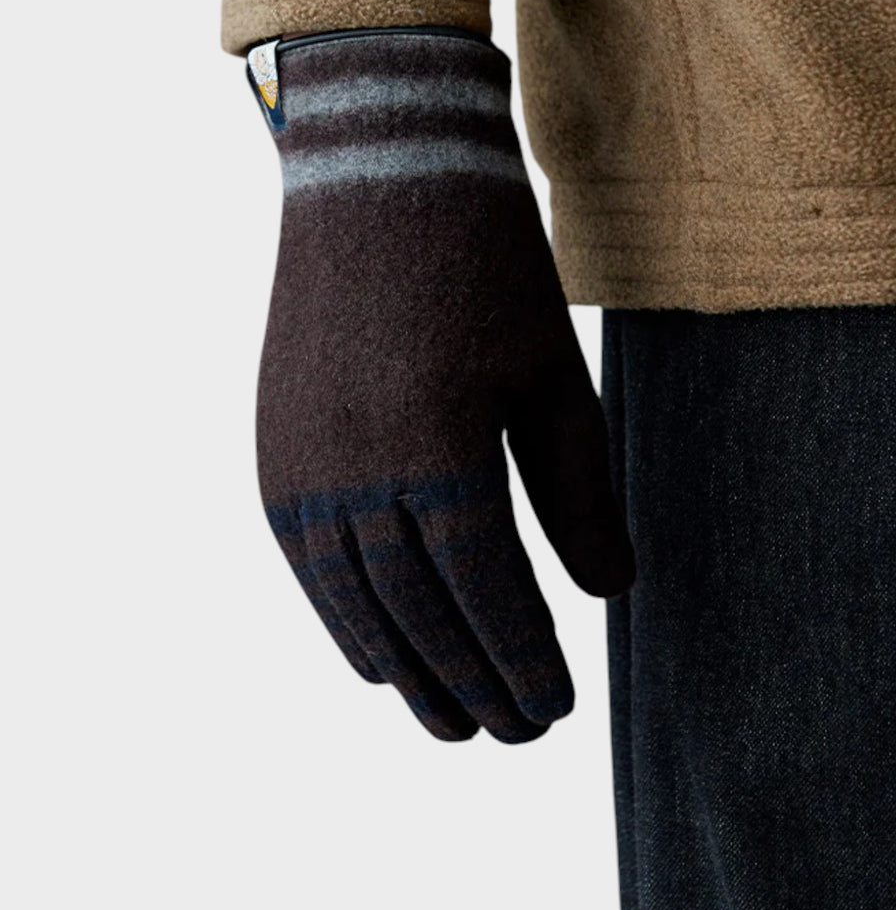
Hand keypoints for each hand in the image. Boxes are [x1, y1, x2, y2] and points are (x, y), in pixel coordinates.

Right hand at [252, 28, 634, 741]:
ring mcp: (303, 459)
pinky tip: (375, 657)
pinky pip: (306, 560)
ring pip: (354, 601)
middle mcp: (355, 469)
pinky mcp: (275, 445)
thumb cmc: (487, 269)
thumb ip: (577, 493)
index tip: (555, 712)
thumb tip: (606, 593)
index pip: (486, 595)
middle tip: (511, 734)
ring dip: (403, 670)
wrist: (381, 175)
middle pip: (416, 613)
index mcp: (440, 448)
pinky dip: (342, 618)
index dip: (522, 662)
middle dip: (468, 684)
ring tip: (447, 719)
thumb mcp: (553, 378)